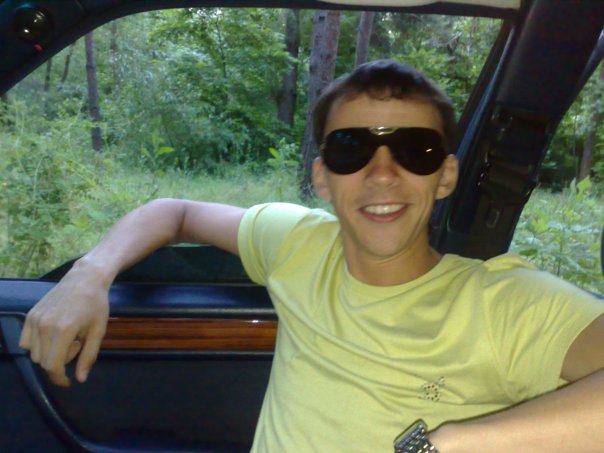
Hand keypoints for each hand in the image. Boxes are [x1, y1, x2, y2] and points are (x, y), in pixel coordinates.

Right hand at [19, 262, 109, 386]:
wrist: (85, 279)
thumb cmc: (96, 305)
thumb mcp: (99, 331)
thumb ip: (89, 357)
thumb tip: (80, 379)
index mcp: (63, 331)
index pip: (52, 366)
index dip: (59, 378)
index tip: (68, 382)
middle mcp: (44, 326)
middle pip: (43, 362)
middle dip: (59, 363)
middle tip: (76, 346)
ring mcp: (34, 320)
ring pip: (34, 354)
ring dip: (49, 354)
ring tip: (67, 338)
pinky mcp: (29, 315)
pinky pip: (25, 342)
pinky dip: (36, 345)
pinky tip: (53, 336)